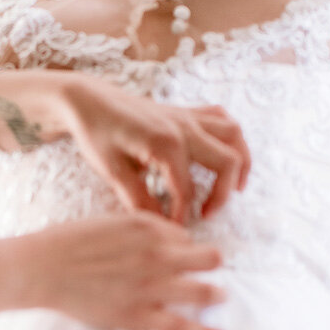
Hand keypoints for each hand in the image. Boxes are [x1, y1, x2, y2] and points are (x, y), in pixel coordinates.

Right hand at [21, 211, 227, 329]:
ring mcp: (152, 287)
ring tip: (222, 297)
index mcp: (149, 228)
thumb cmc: (70, 241)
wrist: (43, 267)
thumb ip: (142, 228)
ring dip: (216, 293)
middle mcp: (158, 255)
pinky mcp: (140, 316)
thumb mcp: (110, 221)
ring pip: (203, 291)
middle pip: (207, 258)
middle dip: (211, 263)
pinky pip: (183, 327)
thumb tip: (167, 239)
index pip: (185, 237)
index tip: (175, 255)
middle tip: (212, 270)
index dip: (182, 246)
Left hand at [59, 76, 250, 221]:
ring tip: (235, 187)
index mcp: (165, 143)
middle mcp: (184, 126)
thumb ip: (137, 199)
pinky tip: (224, 155)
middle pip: (227, 161)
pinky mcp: (185, 111)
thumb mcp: (112, 171)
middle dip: (223, 193)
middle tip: (207, 214)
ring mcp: (187, 116)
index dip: (183, 214)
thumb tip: (158, 225)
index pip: (187, 189)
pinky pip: (220, 118)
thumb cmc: (96, 133)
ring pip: (233, 135)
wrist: (89, 100)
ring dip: (240, 161)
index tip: (174, 229)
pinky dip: (229, 137)